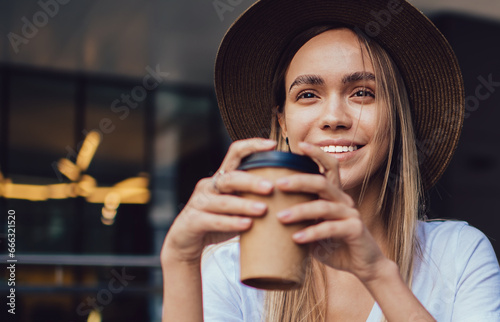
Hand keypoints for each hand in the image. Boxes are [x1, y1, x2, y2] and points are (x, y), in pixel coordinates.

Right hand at [161, 138, 276, 264]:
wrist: (186, 242)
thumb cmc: (217, 222)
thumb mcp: (236, 206)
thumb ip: (254, 197)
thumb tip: (290, 193)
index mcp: (221, 178)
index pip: (235, 152)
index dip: (252, 145)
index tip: (272, 145)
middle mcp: (209, 186)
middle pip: (230, 178)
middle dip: (251, 181)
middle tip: (271, 187)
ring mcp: (199, 203)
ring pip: (223, 201)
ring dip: (244, 204)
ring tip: (263, 209)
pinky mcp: (193, 221)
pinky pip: (213, 220)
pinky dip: (231, 222)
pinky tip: (247, 225)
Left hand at [275, 142, 386, 281]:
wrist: (363, 265)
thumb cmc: (333, 244)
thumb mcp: (313, 227)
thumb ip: (298, 217)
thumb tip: (266, 212)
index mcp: (334, 194)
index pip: (329, 166)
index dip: (316, 154)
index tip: (299, 145)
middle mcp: (343, 199)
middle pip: (322, 182)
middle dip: (299, 181)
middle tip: (278, 184)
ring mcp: (351, 214)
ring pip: (324, 206)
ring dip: (300, 210)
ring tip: (280, 217)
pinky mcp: (355, 230)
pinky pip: (330, 228)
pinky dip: (312, 232)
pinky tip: (296, 238)